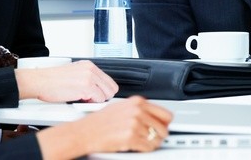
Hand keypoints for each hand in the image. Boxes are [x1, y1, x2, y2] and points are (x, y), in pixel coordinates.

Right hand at [15, 60, 118, 102]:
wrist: (39, 81)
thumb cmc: (51, 80)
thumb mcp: (74, 73)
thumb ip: (87, 78)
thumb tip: (97, 89)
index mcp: (89, 65)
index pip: (108, 81)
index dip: (103, 91)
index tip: (98, 96)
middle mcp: (91, 69)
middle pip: (111, 88)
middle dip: (102, 97)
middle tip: (90, 99)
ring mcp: (89, 77)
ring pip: (106, 95)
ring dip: (96, 100)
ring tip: (83, 99)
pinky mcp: (86, 86)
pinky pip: (98, 99)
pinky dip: (91, 103)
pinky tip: (80, 100)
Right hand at [36, 96, 172, 157]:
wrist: (83, 132)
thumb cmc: (98, 122)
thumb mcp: (121, 108)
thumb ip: (139, 111)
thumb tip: (154, 117)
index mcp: (137, 102)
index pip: (165, 114)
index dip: (166, 124)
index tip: (164, 128)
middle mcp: (138, 111)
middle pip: (163, 127)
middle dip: (160, 135)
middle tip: (154, 139)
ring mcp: (134, 123)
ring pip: (156, 139)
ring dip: (151, 143)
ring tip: (142, 143)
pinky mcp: (130, 137)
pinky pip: (148, 147)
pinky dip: (146, 149)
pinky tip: (138, 147)